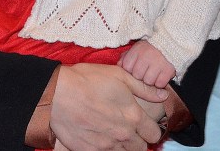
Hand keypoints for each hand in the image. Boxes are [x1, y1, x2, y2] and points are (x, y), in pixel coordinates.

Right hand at [51, 63, 166, 150]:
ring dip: (123, 145)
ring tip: (111, 132)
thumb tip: (162, 95)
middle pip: (141, 147)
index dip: (149, 128)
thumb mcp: (118, 75)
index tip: (142, 124)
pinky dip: (105, 148)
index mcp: (134, 116)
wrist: (56, 93)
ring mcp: (107, 145)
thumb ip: (143, 88)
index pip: (154, 133)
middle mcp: (124, 134)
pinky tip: (98, 136)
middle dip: (137, 139)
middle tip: (126, 128)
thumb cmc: (86, 80)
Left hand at [119, 40, 175, 87]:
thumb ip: (125, 57)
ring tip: (153, 74)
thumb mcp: (136, 49)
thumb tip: (119, 66)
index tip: (135, 69)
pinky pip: (160, 84)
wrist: (170, 44)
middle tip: (145, 73)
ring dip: (150, 81)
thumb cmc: (149, 50)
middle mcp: (146, 56)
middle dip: (140, 77)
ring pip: (148, 81)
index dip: (130, 71)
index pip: (127, 67)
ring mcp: (158, 63)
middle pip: (137, 76)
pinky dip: (160, 83)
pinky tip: (160, 76)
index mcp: (137, 50)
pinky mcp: (168, 70)